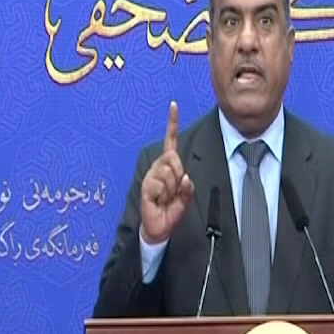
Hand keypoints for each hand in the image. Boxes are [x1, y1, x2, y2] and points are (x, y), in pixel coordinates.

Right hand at [140, 101, 194, 243]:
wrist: (159, 228)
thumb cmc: (171, 211)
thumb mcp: (186, 198)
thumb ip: (188, 188)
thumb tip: (184, 177)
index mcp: (170, 165)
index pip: (171, 141)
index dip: (172, 123)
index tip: (173, 105)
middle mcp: (159, 166)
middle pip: (174, 159)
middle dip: (179, 176)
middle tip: (175, 192)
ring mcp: (151, 176)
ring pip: (168, 172)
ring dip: (172, 189)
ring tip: (166, 198)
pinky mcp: (146, 186)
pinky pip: (159, 184)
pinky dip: (163, 195)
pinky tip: (159, 201)